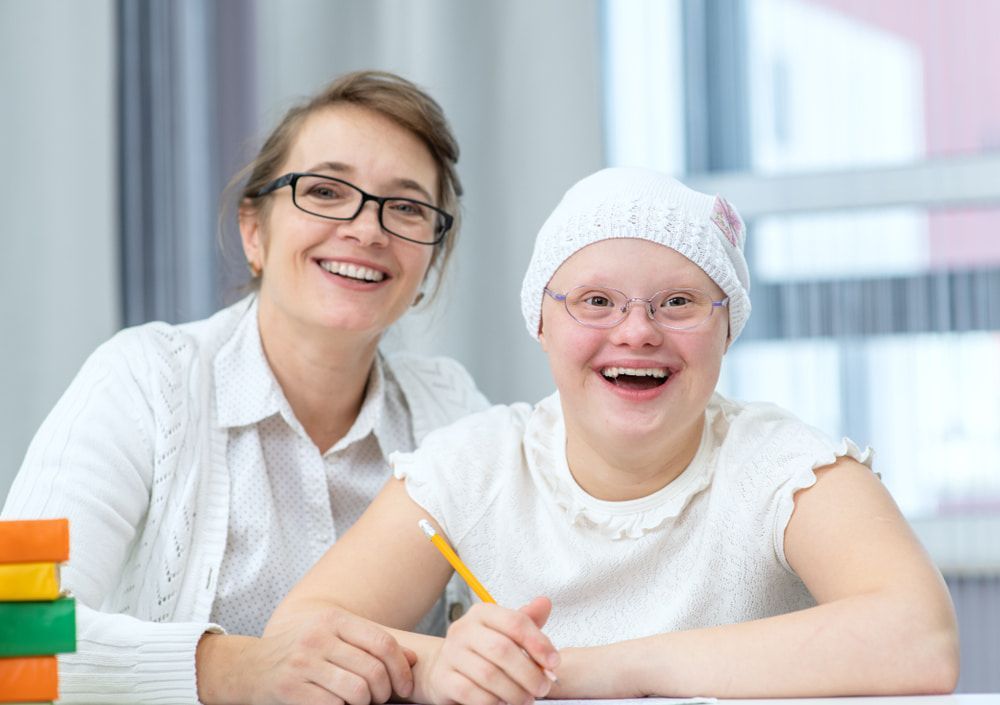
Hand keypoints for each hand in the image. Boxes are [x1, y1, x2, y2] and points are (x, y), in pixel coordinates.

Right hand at [197, 608, 415, 704]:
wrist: (251, 667)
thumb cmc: (303, 652)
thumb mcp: (335, 636)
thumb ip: (371, 644)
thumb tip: (413, 658)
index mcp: (334, 619)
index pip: (383, 643)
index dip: (401, 669)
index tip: (404, 687)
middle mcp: (318, 637)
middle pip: (373, 671)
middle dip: (384, 693)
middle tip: (379, 699)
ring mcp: (303, 663)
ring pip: (357, 692)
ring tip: (360, 704)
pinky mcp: (291, 689)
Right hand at [423, 597, 559, 704]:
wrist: (445, 668)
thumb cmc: (483, 650)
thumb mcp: (505, 632)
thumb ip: (527, 622)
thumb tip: (545, 603)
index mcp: (482, 613)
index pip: (515, 621)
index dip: (538, 643)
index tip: (554, 663)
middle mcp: (463, 629)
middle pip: (502, 649)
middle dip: (529, 673)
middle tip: (543, 687)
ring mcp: (451, 654)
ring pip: (489, 675)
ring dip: (514, 692)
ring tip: (527, 699)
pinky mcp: (443, 678)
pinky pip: (472, 693)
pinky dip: (493, 702)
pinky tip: (504, 703)